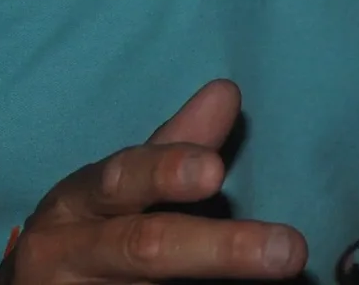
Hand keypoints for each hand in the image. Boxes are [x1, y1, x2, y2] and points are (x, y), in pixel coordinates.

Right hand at [0, 80, 306, 283]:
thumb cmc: (86, 229)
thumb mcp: (115, 188)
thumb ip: (172, 149)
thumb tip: (227, 91)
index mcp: (77, 203)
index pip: (123, 180)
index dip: (165, 172)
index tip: (214, 171)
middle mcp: (68, 253)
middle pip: (147, 248)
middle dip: (222, 250)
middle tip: (290, 251)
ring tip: (285, 271)